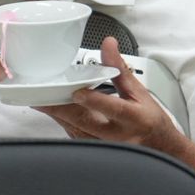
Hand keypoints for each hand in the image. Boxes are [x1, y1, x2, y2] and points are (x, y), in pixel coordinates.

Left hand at [35, 38, 179, 150]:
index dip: (95, 101)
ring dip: (56, 115)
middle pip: (85, 122)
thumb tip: (108, 45)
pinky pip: (73, 134)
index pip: (114, 109)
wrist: (156, 148)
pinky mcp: (92, 148)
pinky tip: (51, 111)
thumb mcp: (140, 92)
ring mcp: (103, 146)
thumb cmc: (148, 120)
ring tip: (39, 100)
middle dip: (61, 108)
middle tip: (41, 95)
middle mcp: (117, 136)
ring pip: (74, 130)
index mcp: (133, 118)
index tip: (79, 91)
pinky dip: (62, 121)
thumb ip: (120, 69)